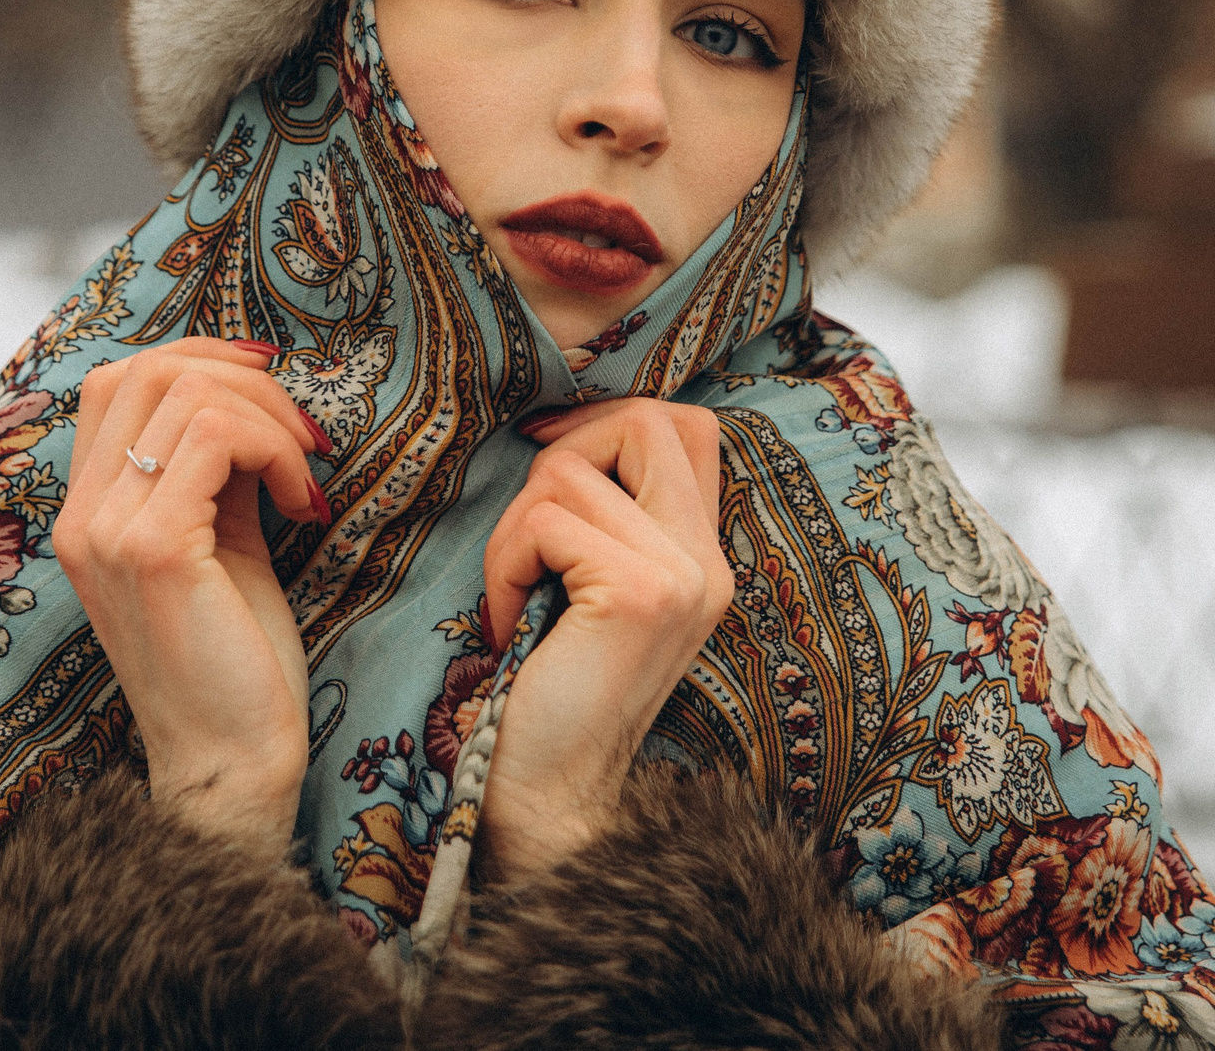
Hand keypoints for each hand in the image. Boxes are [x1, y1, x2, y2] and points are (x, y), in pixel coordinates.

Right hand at [54, 337, 328, 852]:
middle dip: (244, 381)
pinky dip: (276, 450)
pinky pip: (217, 439)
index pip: (118, 381)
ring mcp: (109, 532)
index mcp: (86, 514)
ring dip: (270, 417)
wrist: (232, 763)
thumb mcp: (220, 542)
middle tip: (303, 435)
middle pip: (148, 369)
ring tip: (305, 476)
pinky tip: (304, 506)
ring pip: (188, 394)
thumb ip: (217, 472)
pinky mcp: (155, 549)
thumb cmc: (235, 660)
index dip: (199, 360)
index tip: (271, 391)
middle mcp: (82, 518)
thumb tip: (253, 396)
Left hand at [475, 398, 733, 879]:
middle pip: (646, 420)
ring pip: (569, 472)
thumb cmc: (549, 686)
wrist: (548, 795)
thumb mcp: (592, 584)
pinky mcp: (639, 593)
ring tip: (518, 595)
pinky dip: (504, 567)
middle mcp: (710, 562)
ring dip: (515, 530)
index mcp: (705, 555)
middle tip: (531, 534)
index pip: (690, 426)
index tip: (550, 457)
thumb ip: (607, 514)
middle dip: (563, 454)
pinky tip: (509, 625)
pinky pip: (542, 524)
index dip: (610, 421)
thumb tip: (562, 432)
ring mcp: (682, 576)